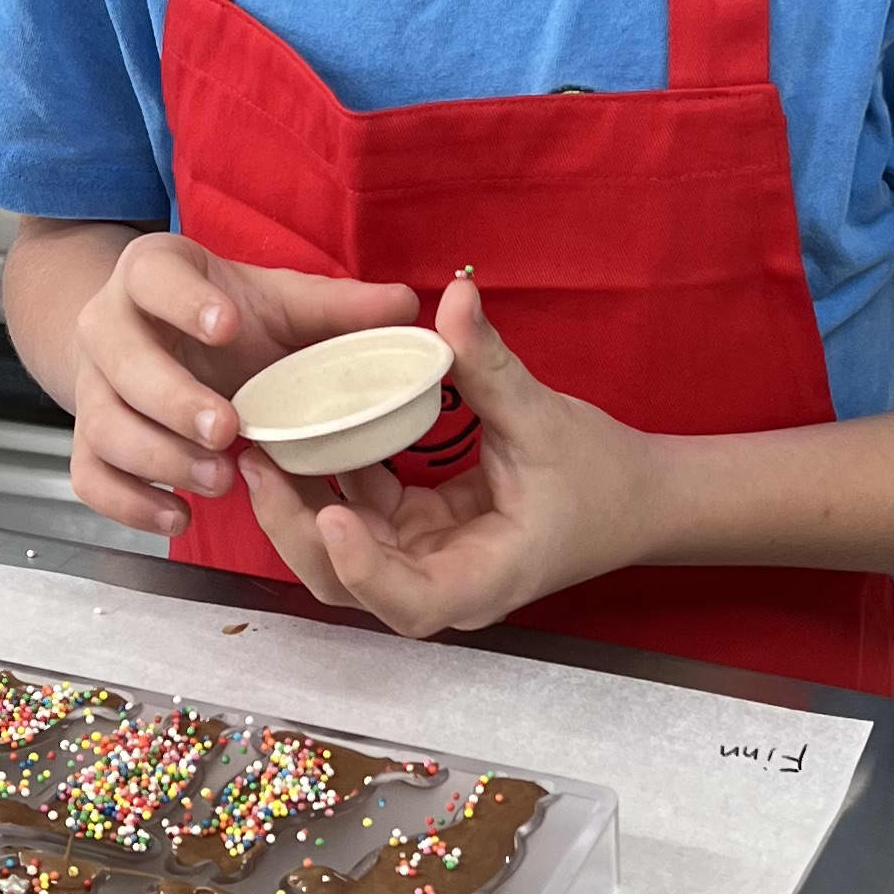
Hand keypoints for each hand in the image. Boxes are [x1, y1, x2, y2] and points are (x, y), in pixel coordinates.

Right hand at [66, 234, 420, 541]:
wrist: (158, 338)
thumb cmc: (227, 317)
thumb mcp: (276, 302)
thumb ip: (336, 308)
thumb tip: (407, 305)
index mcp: (154, 274)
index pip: (154, 275)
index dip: (185, 301)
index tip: (228, 325)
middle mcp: (108, 326)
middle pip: (120, 360)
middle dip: (172, 398)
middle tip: (228, 429)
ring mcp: (92, 388)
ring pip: (101, 426)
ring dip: (158, 458)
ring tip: (219, 480)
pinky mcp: (89, 440)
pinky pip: (89, 477)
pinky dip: (128, 504)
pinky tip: (180, 516)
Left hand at [237, 272, 661, 637]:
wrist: (634, 498)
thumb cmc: (601, 473)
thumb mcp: (545, 417)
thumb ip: (491, 364)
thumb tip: (456, 292)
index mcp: (485, 576)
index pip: (410, 601)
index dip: (364, 567)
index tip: (334, 513)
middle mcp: (445, 583)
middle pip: (352, 585)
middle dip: (298, 529)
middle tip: (259, 461)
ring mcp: (426, 563)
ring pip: (342, 557)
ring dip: (300, 506)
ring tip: (260, 446)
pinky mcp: (417, 536)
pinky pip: (361, 518)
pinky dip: (329, 482)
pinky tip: (300, 434)